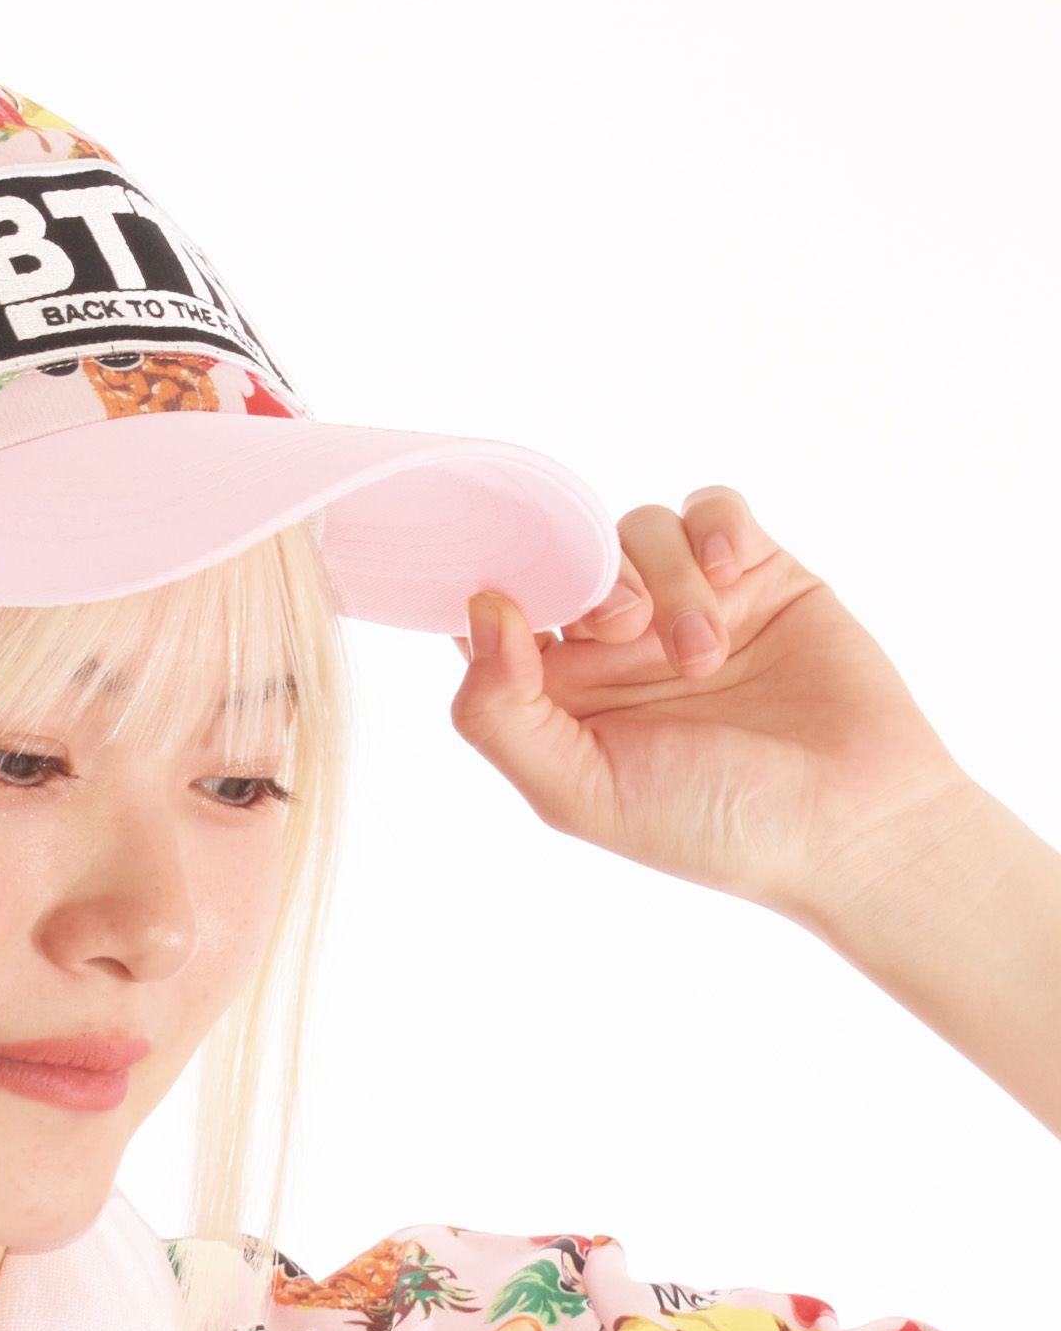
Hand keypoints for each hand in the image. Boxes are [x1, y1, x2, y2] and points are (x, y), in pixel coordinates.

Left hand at [448, 486, 976, 918]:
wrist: (851, 823)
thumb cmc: (709, 824)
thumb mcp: (578, 790)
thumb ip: (502, 713)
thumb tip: (480, 609)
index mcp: (557, 694)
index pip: (495, 614)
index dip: (498, 587)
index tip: (514, 590)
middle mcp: (614, 645)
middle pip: (567, 555)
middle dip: (587, 579)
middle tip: (623, 631)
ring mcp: (686, 603)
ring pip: (638, 528)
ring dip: (666, 580)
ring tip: (704, 654)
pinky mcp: (758, 574)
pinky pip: (711, 507)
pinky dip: (714, 528)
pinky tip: (732, 577)